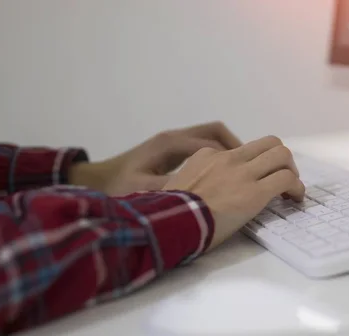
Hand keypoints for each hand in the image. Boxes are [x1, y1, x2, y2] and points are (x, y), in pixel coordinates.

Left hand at [69, 122, 241, 195]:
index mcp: (171, 144)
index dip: (234, 153)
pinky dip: (217, 154)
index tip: (253, 169)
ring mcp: (172, 142)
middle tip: (255, 165)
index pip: (212, 142)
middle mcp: (174, 138)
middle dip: (237, 145)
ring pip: (210, 137)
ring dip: (228, 149)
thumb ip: (171, 188)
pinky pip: (202, 146)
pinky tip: (222, 174)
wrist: (94, 181)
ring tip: (244, 169)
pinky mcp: (170, 151)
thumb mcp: (143, 191)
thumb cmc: (117, 187)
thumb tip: (201, 190)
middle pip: (215, 132)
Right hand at [163, 136, 304, 249]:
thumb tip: (199, 192)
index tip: (254, 181)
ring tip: (290, 188)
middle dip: (280, 159)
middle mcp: (229, 159)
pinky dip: (297, 187)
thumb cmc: (170, 209)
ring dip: (291, 170)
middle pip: (268, 143)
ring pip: (281, 154)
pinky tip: (295, 199)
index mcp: (207, 155)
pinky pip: (287, 179)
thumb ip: (194, 179)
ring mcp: (244, 173)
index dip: (252, 166)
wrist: (173, 220)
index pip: (240, 152)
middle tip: (281, 177)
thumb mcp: (176, 183)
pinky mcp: (256, 192)